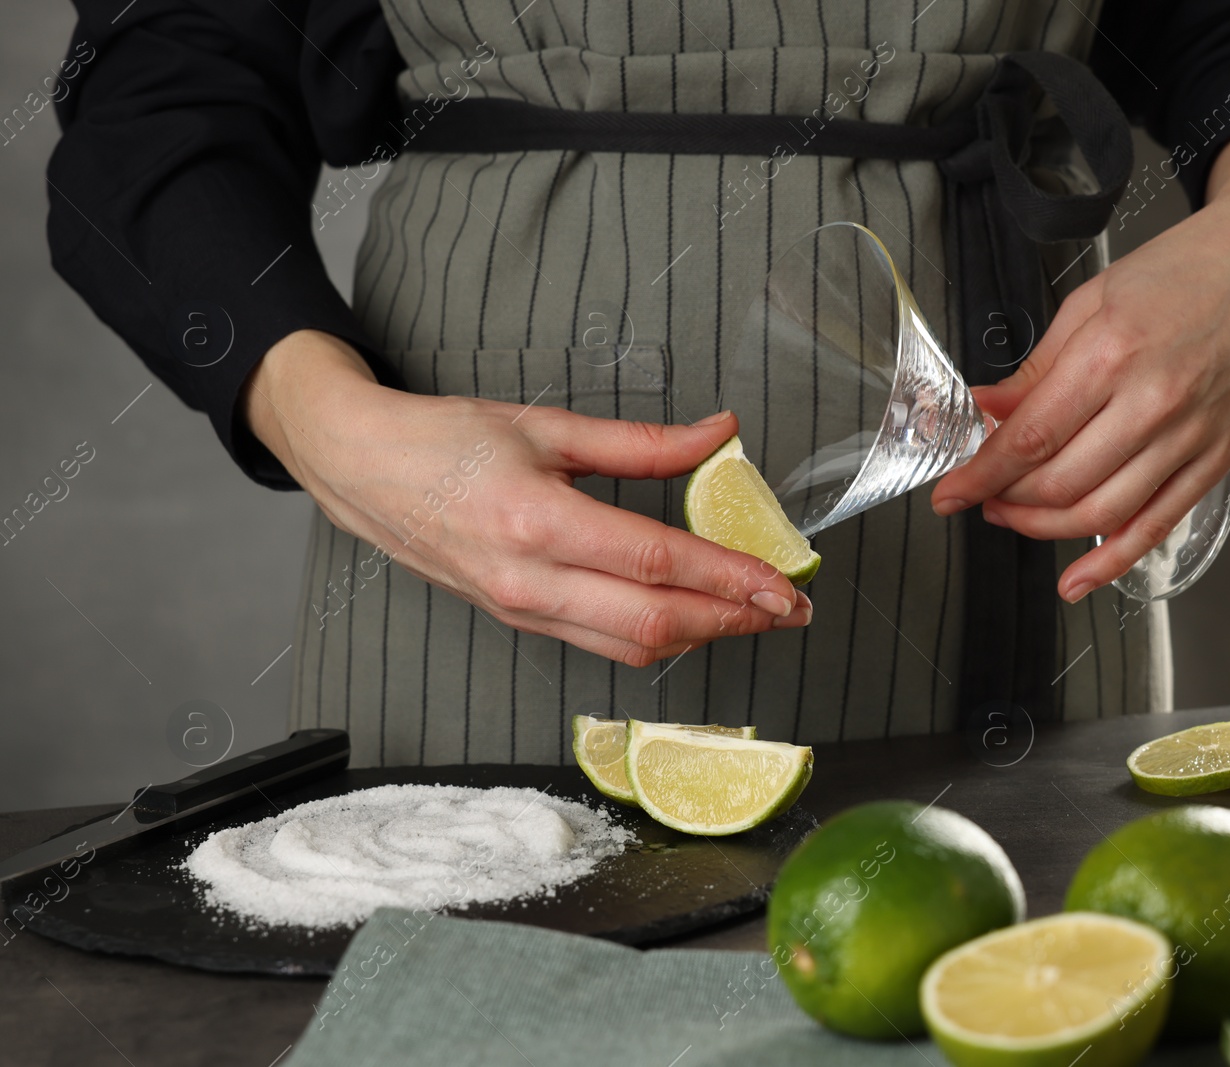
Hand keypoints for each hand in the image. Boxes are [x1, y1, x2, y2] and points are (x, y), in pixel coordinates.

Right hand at [242, 330, 809, 666]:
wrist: (360, 470)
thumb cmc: (445, 441)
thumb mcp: (547, 425)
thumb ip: (641, 441)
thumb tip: (719, 433)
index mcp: (538, 523)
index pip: (658, 564)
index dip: (730, 579)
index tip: (784, 584)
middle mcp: (530, 582)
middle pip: (655, 622)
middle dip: (734, 620)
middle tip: (789, 609)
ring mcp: (523, 611)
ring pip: (631, 646)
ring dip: (702, 636)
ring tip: (752, 613)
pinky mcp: (519, 621)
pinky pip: (601, 644)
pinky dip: (657, 636)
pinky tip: (690, 615)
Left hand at [930, 127, 1229, 601]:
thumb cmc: (1183, 271)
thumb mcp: (1092, 302)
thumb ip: (1037, 368)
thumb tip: (987, 411)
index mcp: (1112, 355)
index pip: (1030, 438)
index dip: (980, 474)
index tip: (949, 493)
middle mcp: (1153, 403)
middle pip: (1060, 484)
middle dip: (1006, 500)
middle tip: (981, 494)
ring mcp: (1189, 437)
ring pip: (1101, 513)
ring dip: (1044, 528)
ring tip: (1013, 516)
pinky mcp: (1215, 458)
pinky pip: (1158, 525)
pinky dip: (1113, 561)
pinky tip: (1078, 579)